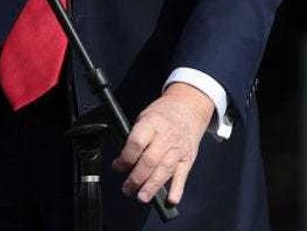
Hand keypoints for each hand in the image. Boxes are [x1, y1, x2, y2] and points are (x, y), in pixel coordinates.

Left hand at [113, 83, 214, 204]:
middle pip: (150, 161)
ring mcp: (178, 149)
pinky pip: (182, 176)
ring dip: (152, 186)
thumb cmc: (163, 113)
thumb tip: (122, 161)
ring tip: (142, 197)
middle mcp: (166, 136)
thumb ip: (135, 137)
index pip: (137, 143)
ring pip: (164, 170)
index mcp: (152, 123)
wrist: (189, 107)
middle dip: (136, 178)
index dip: (125, 158)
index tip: (117, 166)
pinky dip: (177, 189)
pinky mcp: (187, 158)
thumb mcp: (145, 116)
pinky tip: (170, 199)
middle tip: (127, 188)